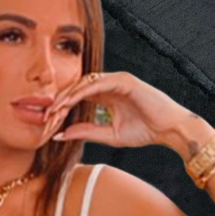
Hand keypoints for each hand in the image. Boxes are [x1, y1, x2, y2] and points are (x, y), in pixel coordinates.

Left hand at [42, 70, 193, 148]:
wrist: (169, 129)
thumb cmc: (145, 131)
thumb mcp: (110, 135)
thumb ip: (87, 132)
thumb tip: (62, 135)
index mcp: (105, 96)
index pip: (77, 97)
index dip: (62, 108)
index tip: (48, 123)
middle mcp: (109, 85)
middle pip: (76, 88)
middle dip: (59, 102)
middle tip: (45, 116)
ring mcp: (116, 80)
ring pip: (83, 84)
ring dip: (67, 96)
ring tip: (54, 110)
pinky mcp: (124, 80)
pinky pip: (97, 84)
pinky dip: (82, 92)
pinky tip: (70, 103)